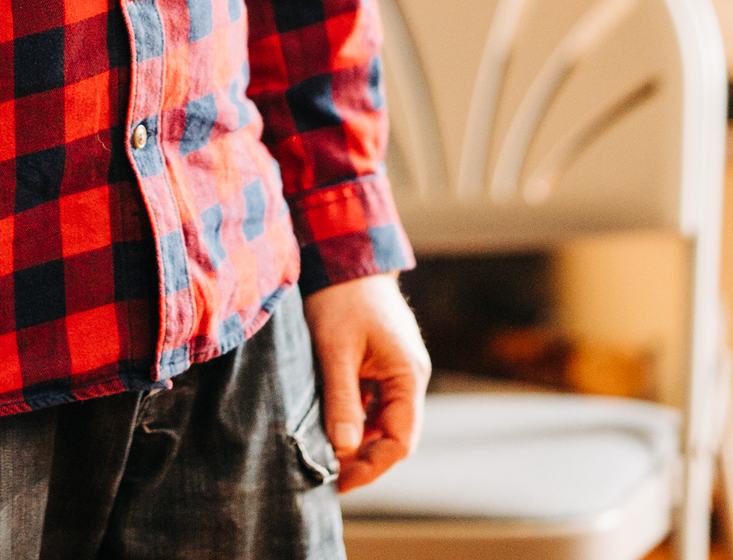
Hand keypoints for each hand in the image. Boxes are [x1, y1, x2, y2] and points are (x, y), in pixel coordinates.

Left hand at [303, 273, 429, 493]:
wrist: (343, 252)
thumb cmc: (341, 297)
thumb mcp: (336, 350)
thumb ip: (342, 400)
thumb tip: (345, 449)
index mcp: (408, 375)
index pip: (400, 440)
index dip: (372, 466)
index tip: (340, 480)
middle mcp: (409, 376)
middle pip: (392, 434)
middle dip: (363, 457)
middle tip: (326, 473)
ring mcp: (396, 369)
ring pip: (381, 419)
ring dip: (357, 438)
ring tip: (324, 454)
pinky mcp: (380, 361)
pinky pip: (372, 401)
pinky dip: (354, 416)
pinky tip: (328, 424)